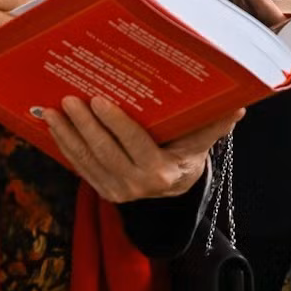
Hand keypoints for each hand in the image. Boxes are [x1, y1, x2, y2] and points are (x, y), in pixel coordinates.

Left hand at [41, 99, 241, 202]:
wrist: (175, 188)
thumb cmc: (187, 155)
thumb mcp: (200, 142)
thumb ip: (214, 125)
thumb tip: (238, 108)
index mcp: (160, 172)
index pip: (134, 144)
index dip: (115, 123)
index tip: (99, 100)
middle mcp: (136, 186)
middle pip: (104, 152)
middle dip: (84, 125)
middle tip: (70, 99)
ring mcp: (116, 191)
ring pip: (87, 160)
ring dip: (67, 135)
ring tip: (52, 110)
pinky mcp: (102, 191)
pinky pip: (80, 167)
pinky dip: (65, 146)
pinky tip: (55, 126)